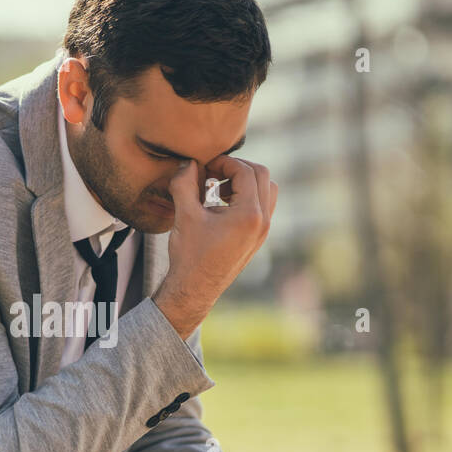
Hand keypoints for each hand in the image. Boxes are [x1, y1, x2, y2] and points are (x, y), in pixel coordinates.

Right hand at [152, 154, 277, 339]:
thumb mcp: (184, 215)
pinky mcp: (257, 238)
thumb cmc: (189, 255)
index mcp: (248, 215)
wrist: (194, 289)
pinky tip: (221, 204)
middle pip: (262, 175)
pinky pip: (262, 206)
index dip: (223, 162)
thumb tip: (188, 161)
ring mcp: (263, 231)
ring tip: (217, 189)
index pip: (245, 171)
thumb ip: (185, 183)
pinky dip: (246, 196)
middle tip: (212, 173)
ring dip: (244, 181)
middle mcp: (263, 222)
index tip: (205, 166)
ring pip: (267, 189)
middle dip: (236, 168)